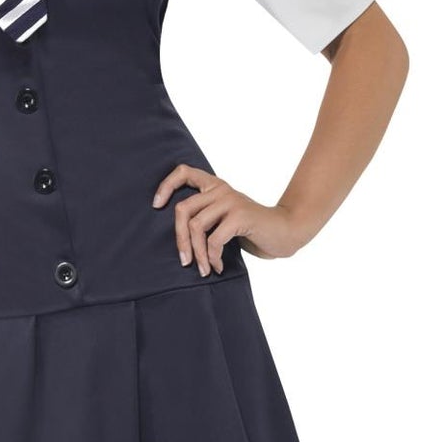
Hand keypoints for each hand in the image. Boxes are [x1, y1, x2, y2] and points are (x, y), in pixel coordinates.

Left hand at [151, 164, 303, 272]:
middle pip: (183, 210)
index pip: (183, 172)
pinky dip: (212, 257)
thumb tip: (178, 239)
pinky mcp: (239, 215)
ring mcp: (230, 200)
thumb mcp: (225, 220)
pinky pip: (214, 239)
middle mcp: (220, 190)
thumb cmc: (253, 230)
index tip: (156, 206)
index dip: (166, 186)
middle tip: (184, 261)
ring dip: (197, 254)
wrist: (286, 232)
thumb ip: (206, 219)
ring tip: (202, 269)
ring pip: (195, 227)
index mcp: (215, 187)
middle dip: (179, 239)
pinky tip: (218, 266)